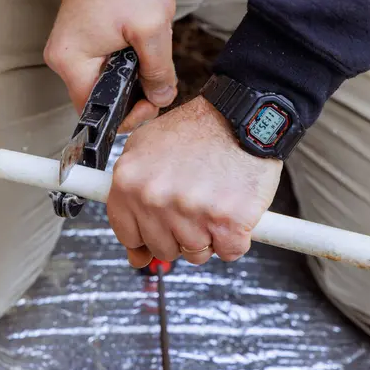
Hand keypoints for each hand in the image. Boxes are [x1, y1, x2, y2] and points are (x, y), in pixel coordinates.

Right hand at [44, 0, 177, 132]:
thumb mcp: (152, 29)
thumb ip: (158, 73)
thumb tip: (160, 98)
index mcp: (72, 61)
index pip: (96, 111)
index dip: (128, 115)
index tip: (151, 104)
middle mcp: (65, 58)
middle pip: (103, 97)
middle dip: (135, 92)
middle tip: (157, 77)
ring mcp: (73, 48)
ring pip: (108, 81)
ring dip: (134, 74)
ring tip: (146, 49)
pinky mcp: (83, 39)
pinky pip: (106, 64)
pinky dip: (127, 60)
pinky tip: (138, 43)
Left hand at [107, 96, 282, 266]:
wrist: (241, 115)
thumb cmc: (196, 129)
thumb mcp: (145, 148)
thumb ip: (130, 197)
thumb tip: (134, 254)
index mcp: (129, 182)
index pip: (128, 235)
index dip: (146, 234)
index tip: (158, 228)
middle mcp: (155, 199)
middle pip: (162, 249)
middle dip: (178, 234)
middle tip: (192, 205)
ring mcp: (191, 212)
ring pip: (195, 254)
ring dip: (207, 235)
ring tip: (213, 201)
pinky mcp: (227, 222)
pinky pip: (229, 252)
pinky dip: (234, 238)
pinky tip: (233, 212)